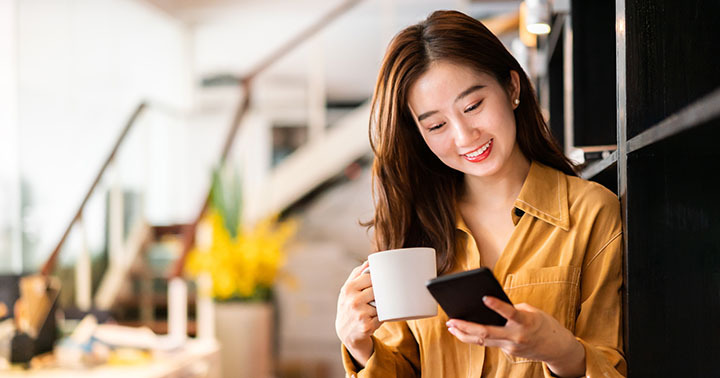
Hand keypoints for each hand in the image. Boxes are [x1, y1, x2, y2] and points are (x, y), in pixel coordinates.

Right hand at [335, 260, 381, 365]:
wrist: (346, 332)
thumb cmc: (349, 306)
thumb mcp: (348, 290)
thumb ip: (357, 274)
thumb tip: (369, 260)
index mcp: (348, 289)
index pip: (370, 277)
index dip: (377, 279)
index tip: (380, 282)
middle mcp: (353, 301)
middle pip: (377, 290)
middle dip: (380, 293)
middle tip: (377, 297)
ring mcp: (360, 314)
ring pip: (382, 303)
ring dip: (382, 306)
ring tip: (374, 309)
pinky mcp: (367, 326)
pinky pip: (383, 316)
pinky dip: (382, 317)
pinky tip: (374, 318)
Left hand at [446, 296, 584, 376]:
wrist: (556, 348)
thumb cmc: (544, 324)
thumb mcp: (532, 311)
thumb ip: (512, 309)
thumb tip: (489, 307)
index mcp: (526, 322)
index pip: (510, 313)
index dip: (497, 306)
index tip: (485, 297)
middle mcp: (517, 336)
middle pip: (487, 333)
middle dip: (466, 327)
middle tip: (451, 320)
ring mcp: (511, 346)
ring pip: (483, 341)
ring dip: (464, 334)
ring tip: (451, 326)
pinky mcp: (508, 352)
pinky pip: (489, 343)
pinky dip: (476, 336)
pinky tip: (464, 331)